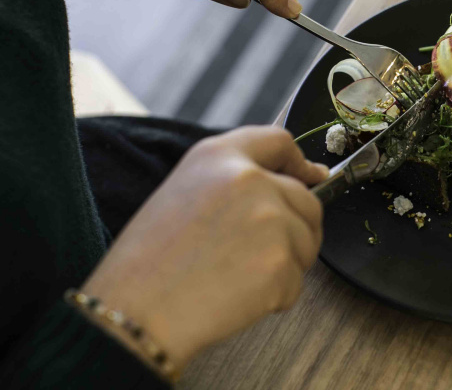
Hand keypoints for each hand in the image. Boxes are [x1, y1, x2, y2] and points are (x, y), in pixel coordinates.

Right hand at [81, 126, 327, 371]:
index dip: (300, 162)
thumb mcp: (181, 192)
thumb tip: (287, 184)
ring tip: (235, 276)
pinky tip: (236, 296)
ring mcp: (271, 219)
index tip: (313, 176)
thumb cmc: (147, 263)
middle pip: (306, 199)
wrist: (135, 313)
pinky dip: (276, 296)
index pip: (279, 141)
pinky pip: (296, 281)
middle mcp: (251, 180)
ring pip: (307, 241)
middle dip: (295, 228)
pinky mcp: (281, 261)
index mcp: (219, 156)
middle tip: (256, 255)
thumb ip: (233, 180)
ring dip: (285, 264)